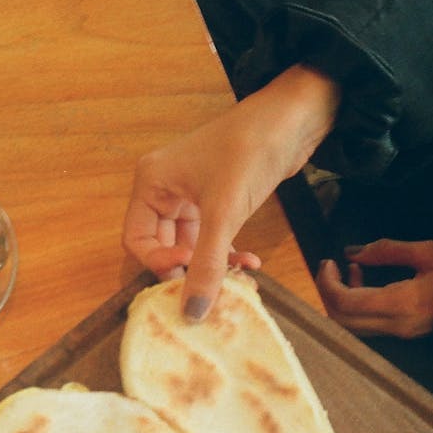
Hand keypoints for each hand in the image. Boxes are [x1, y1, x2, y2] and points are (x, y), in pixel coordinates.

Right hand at [122, 65, 340, 317]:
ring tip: (242, 278)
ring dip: (212, 265)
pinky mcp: (215, 200)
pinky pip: (210, 238)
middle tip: (215, 288)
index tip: (189, 275)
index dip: (159, 265)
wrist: (295, 118)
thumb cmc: (251, 150)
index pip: (137, 241)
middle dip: (188, 270)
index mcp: (151, 182)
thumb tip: (191, 314)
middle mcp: (164, 189)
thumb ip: (207, 264)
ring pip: (189, 246)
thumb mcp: (225, 212)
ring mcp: (190, 194)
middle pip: (161, 247)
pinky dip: (226, 254)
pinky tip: (250, 263)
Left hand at [316, 238, 432, 337]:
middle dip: (328, 293)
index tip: (327, 263)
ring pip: (350, 326)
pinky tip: (359, 280)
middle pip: (342, 320)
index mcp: (403, 305)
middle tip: (328, 268)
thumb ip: (386, 251)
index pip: (348, 303)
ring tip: (346, 271)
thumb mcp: (427, 252)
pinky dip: (353, 305)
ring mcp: (397, 333)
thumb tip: (352, 252)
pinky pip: (363, 324)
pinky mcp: (399, 333)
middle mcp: (396, 325)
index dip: (329, 284)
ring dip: (339, 299)